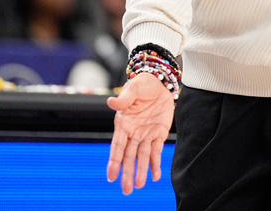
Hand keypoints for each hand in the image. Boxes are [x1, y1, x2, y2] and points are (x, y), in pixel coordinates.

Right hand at [106, 72, 174, 194]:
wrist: (159, 82)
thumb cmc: (142, 85)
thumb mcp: (133, 89)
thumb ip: (124, 98)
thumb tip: (111, 102)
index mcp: (122, 124)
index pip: (117, 146)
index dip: (114, 161)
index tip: (111, 175)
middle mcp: (132, 133)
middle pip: (129, 156)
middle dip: (127, 172)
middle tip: (126, 189)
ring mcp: (145, 135)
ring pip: (142, 156)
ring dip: (141, 171)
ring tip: (138, 185)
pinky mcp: (158, 134)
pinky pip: (156, 151)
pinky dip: (155, 163)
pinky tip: (155, 176)